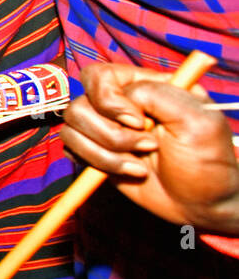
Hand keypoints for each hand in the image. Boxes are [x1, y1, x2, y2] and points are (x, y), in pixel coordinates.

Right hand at [61, 62, 238, 232]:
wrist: (201, 203)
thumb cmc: (206, 160)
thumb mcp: (196, 118)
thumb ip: (156, 94)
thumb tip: (123, 102)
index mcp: (144, 85)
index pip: (100, 76)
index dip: (110, 101)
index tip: (140, 123)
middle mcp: (120, 104)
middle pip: (81, 105)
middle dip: (111, 134)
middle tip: (147, 147)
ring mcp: (105, 128)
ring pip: (72, 129)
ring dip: (105, 153)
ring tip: (139, 165)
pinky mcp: (96, 152)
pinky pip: (72, 149)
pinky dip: (98, 164)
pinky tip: (129, 170)